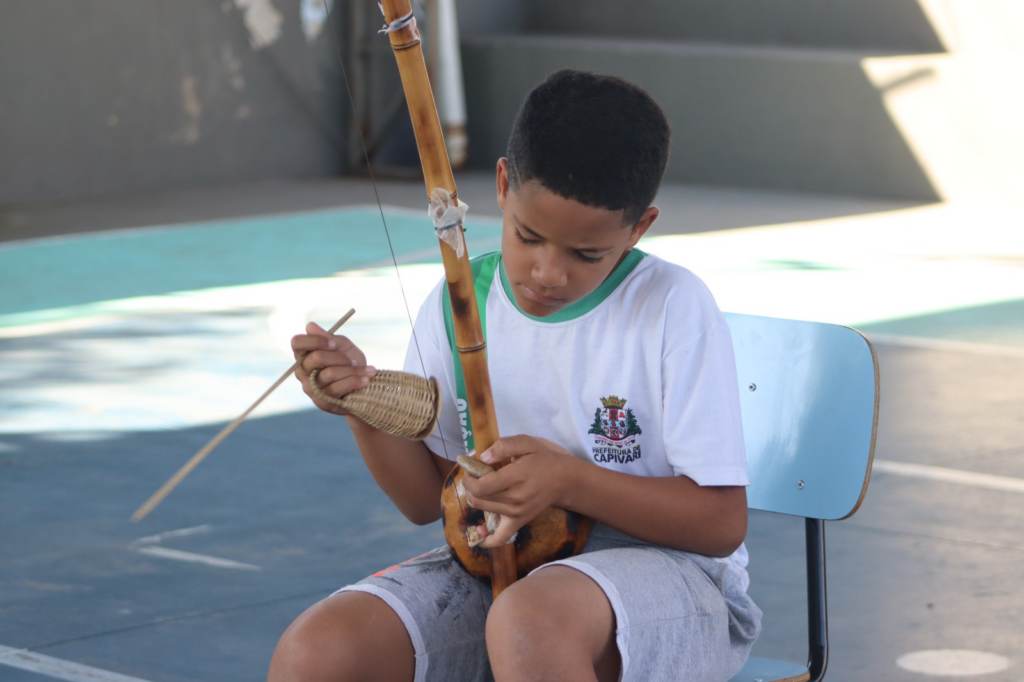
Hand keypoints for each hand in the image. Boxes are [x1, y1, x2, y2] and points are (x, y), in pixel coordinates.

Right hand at [291, 322, 375, 414]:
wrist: (364, 386)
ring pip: (329, 373)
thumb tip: (310, 326)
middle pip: (316, 357)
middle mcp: (302, 372)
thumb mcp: (344, 347)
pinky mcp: (321, 402)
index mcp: (304, 354)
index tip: (334, 343)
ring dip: (352, 370)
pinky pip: (336, 388)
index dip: (315, 340)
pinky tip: (365, 379)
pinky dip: (354, 381)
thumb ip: (329, 337)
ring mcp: (310, 388)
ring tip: (368, 371)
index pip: (297, 342)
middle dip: (340, 357)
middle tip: (353, 360)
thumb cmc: (350, 362)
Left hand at [460, 435, 579, 548]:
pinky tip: (479, 531)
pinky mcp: (519, 522)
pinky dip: (486, 539)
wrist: (563, 480)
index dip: (467, 478)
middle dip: (469, 485)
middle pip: (477, 499)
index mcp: (515, 478)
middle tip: (475, 474)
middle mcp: (514, 499)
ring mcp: (516, 514)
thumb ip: (503, 446)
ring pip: (483, 510)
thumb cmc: (543, 459)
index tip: (470, 467)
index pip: (479, 487)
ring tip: (481, 486)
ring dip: (474, 498)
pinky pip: (500, 538)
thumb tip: (482, 458)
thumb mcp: (526, 443)